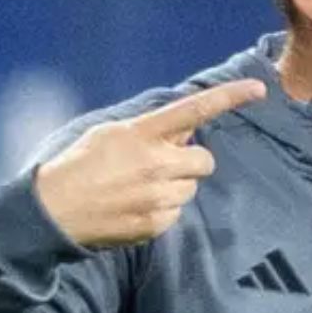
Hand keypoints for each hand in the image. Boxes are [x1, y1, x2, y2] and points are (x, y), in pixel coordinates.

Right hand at [33, 79, 264, 247]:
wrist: (51, 210)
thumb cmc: (80, 165)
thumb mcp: (111, 133)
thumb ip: (151, 130)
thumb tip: (186, 133)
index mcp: (143, 133)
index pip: (195, 110)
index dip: (230, 97)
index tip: (259, 89)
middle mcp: (156, 163)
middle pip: (205, 160)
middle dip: (191, 162)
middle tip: (163, 165)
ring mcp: (157, 196)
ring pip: (191, 188)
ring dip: (174, 186)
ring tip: (138, 188)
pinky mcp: (156, 223)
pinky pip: (176, 213)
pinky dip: (162, 210)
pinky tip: (134, 207)